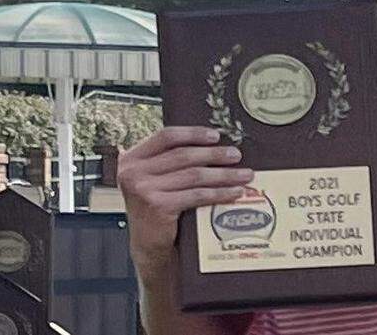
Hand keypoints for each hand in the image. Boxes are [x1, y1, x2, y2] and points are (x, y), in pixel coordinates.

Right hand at [118, 127, 253, 278]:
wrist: (148, 243)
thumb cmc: (157, 206)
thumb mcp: (155, 178)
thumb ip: (170, 160)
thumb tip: (213, 143)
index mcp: (132, 158)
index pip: (166, 137)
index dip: (193, 133)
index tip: (216, 136)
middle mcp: (133, 172)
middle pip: (183, 156)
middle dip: (214, 154)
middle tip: (236, 155)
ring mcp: (144, 190)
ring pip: (194, 175)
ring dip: (223, 174)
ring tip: (244, 174)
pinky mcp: (158, 207)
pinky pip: (197, 195)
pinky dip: (219, 192)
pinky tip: (235, 192)